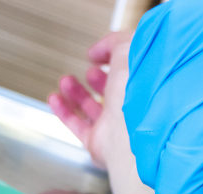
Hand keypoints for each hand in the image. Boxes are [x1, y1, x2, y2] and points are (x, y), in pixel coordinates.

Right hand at [48, 33, 130, 168]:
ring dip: (77, 93)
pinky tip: (56, 99)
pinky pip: (78, 126)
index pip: (131, 71)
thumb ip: (116, 43)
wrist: (129, 134)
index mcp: (146, 88)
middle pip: (113, 92)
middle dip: (99, 78)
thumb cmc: (138, 96)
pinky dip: (64, 112)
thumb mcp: (129, 52)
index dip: (116, 57)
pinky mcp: (99, 142)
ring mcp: (115, 127)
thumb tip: (102, 47)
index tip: (103, 51)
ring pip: (94, 109)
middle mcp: (132, 109)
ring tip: (67, 81)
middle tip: (92, 69)